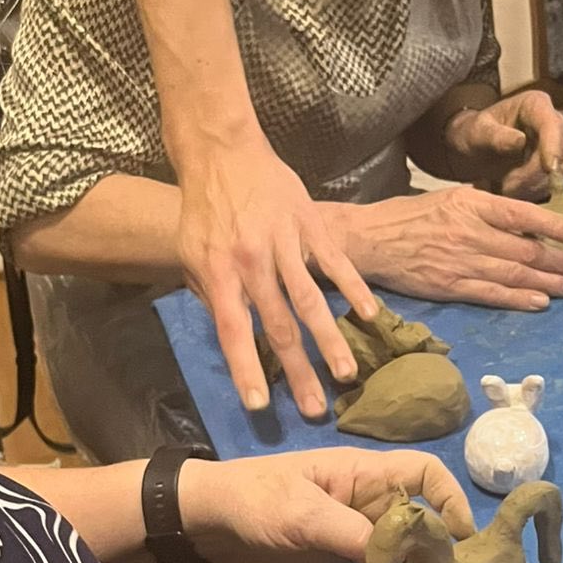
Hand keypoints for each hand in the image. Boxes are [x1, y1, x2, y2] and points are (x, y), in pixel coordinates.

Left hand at [174, 135, 377, 418]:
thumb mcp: (191, 256)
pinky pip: (335, 262)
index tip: (260, 405)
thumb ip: (212, 297)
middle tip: (317, 409)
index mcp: (219, 273)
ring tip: (348, 375)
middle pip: (279, 326)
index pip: (232, 331)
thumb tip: (234, 338)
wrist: (223, 153)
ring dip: (331, 341)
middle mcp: (252, 262)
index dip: (246, 369)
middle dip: (299, 372)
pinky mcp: (310, 224)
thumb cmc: (204, 211)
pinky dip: (354, 288)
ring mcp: (285, 243)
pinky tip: (371, 316)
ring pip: (312, 300)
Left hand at [180, 447, 475, 562]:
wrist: (206, 521)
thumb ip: (354, 536)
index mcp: (364, 472)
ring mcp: (353, 529)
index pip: (425, 473)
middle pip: (421, 516)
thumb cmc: (253, 500)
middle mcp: (366, 499)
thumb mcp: (304, 514)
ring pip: (401, 546)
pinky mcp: (338, 556)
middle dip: (440, 544)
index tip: (464, 536)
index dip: (451, 498)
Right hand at [334, 185, 562, 311]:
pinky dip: (517, 298)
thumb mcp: (446, 200)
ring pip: (514, 272)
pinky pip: (491, 293)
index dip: (554, 226)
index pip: (522, 215)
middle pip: (524, 248)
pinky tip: (539, 302)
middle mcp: (469, 232)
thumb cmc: (405, 217)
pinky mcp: (449, 285)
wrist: (367, 241)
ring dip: (547, 282)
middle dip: (558, 261)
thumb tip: (516, 221)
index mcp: (470, 204)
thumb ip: (480, 209)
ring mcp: (460, 260)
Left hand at [447, 89, 562, 197]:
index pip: (552, 123)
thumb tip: (520, 141)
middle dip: (537, 172)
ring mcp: (556, 144)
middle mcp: (552, 122)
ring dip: (535, 184)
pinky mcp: (555, 165)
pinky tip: (514, 192)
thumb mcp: (477, 132)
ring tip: (506, 188)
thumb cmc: (475, 134)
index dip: (553, 146)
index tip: (548, 168)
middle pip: (561, 150)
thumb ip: (495, 135)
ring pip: (561, 170)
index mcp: (534, 105)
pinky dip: (534, 191)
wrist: (475, 149)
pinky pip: (555, 183)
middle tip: (507, 186)